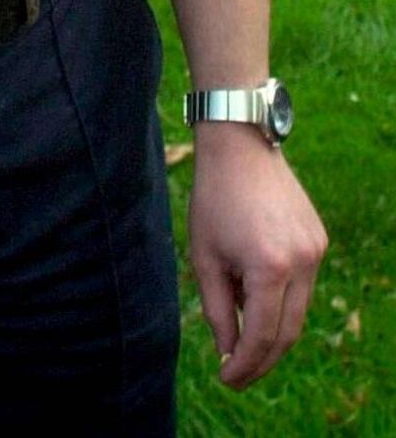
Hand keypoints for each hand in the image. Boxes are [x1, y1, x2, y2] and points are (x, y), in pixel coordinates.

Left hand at [188, 123, 326, 388]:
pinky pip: (302, 285)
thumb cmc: (214, 198)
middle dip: (261, 358)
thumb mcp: (205, 256)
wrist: (240, 145)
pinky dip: (282, 300)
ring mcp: (315, 251)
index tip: (227, 378)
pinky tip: (256, 299)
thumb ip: (216, 309)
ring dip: (272, 330)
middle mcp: (301, 263)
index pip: (261, 336)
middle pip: (287, 332)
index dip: (244, 365)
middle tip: (237, 373)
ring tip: (243, 338)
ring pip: (298, 311)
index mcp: (269, 268)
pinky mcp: (318, 240)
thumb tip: (229, 350)